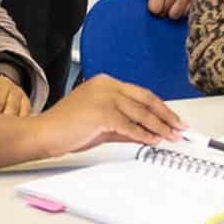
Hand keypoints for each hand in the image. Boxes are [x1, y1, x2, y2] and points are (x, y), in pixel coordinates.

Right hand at [35, 73, 185, 153]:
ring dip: (159, 126)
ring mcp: (103, 96)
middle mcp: (106, 85)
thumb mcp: (102, 125)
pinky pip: (128, 125)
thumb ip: (124, 126)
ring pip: (140, 112)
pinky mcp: (100, 112)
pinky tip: (153, 141)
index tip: (172, 119)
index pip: (140, 94)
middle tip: (180, 127)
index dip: (159, 107)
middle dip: (165, 115)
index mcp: (106, 83)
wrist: (43, 133)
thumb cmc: (66, 129)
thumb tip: (148, 133)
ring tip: (171, 137)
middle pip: (145, 99)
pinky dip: (143, 134)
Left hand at [125, 0, 196, 18]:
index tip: (153, 3)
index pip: (155, 9)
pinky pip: (188, 12)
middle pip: (167, 14)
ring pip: (178, 15)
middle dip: (164, 10)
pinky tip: (179, 2)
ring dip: (173, 11)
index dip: (153, 8)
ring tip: (171, 2)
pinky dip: (183, 10)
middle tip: (163, 2)